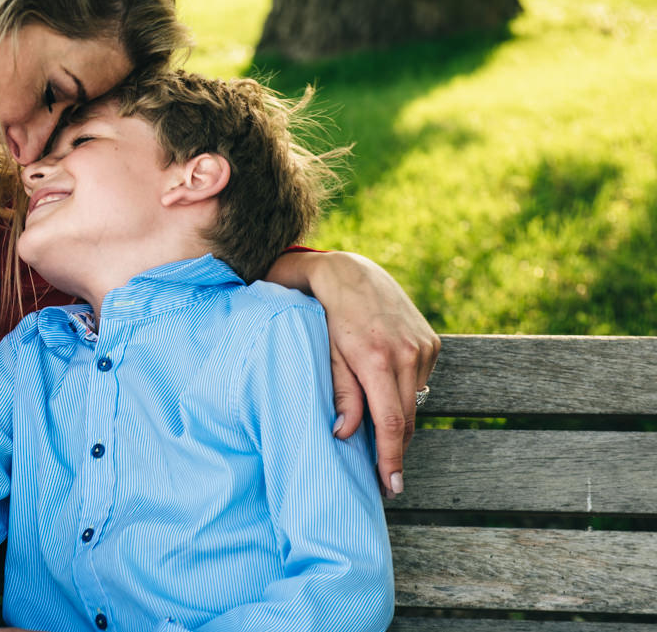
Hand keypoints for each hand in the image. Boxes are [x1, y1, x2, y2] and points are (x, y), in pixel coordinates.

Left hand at [266, 250, 438, 495]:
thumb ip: (341, 394)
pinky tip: (386, 387)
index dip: (391, 458)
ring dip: (400, 421)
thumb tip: (345, 435)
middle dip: (397, 451)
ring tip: (381, 438)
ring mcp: (424, 347)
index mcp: (377, 360)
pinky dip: (404, 391)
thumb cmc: (328, 317)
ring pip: (415, 401)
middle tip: (388, 480)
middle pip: (407, 419)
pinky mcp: (431, 342)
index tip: (391, 485)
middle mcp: (407, 354)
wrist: (350, 273)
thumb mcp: (327, 355)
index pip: (390, 423)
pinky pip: (420, 380)